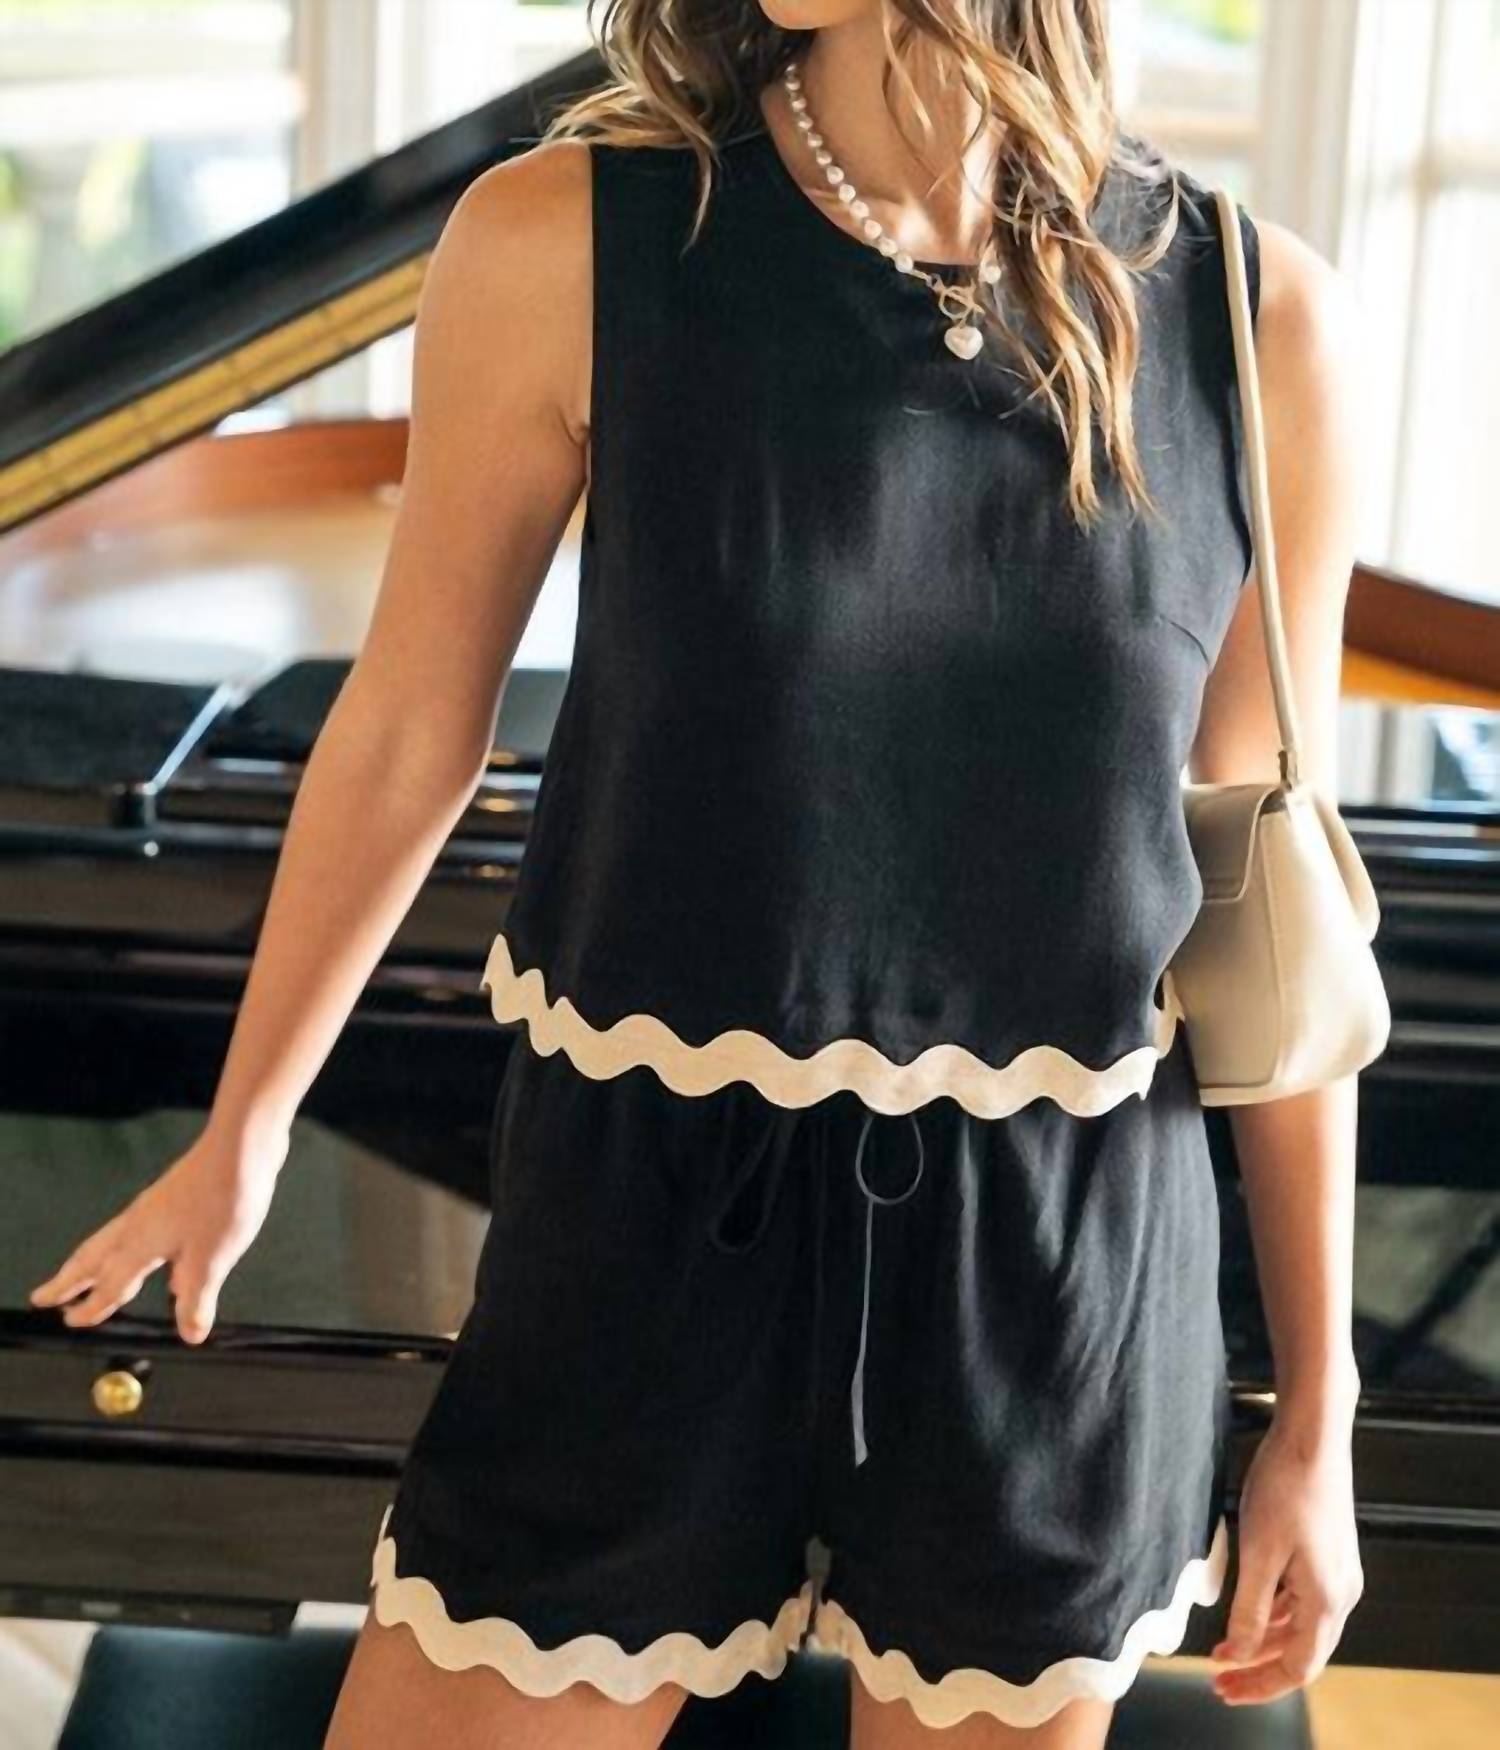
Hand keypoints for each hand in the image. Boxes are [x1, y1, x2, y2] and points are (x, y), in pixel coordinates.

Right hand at [28, 1122, 287, 1344]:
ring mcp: (152, 1207)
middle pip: (91, 1259)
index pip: (109, 1286)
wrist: (240, 1147)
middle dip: (67, 1281)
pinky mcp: (170, 1196)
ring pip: (108, 1242)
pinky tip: (147, 1255)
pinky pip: (132, 1230)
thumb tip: (190, 1334)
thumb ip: (196, 1299)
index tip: (70, 1322)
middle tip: (43, 1297)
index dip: (92, 1307)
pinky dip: (121, 1248)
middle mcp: (137, 1225)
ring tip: (78, 1277)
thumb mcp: (212, 1260)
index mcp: (139, 1246)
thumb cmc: (223, 1202)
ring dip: (88, 1263)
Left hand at [1212, 1412, 1363, 1705]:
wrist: (1312, 1436)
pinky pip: (1302, 1598)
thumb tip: (1236, 1654)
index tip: (1224, 1690)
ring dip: (1265, 1639)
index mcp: (1327, 1600)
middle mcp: (1341, 1593)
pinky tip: (1248, 1607)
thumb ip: (1249, 1608)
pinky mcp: (1328, 1553)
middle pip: (1301, 1651)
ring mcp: (1337, 1573)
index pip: (1297, 1667)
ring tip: (1226, 1646)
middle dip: (1259, 1666)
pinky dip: (1274, 1611)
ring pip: (1300, 1624)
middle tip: (1219, 1677)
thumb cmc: (1285, 1487)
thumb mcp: (1258, 1552)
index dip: (1260, 1684)